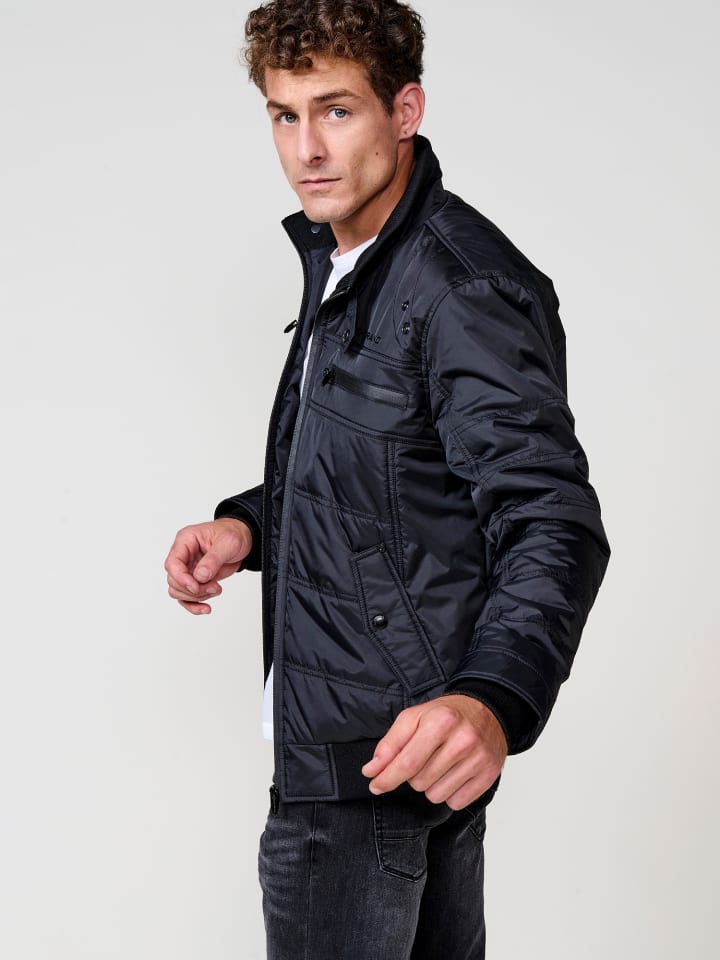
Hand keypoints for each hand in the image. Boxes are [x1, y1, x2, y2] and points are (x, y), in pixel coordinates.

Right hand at [164, 518, 252, 614]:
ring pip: (178, 591)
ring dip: (197, 596)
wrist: (242, 539)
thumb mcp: (227, 543)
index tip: (196, 587)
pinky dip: (194, 605)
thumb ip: (213, 559)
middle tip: (214, 587)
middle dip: (194, 589)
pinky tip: (206, 608)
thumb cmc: (232, 534)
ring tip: (216, 589)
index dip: (181, 578)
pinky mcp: (194, 580)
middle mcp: (183, 555)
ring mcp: (187, 568)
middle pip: (174, 580)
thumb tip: (200, 576)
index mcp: (186, 541)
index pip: (172, 563)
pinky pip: (186, 598)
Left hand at [361, 695, 506, 809]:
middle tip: (424, 758)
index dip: (387, 778)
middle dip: (413, 775)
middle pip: (420, 782)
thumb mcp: (414, 717)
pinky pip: (456, 803)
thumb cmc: (446, 715)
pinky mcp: (489, 775)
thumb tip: (371, 771)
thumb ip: (390, 744)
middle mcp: (462, 740)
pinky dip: (449, 793)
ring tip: (440, 764)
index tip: (375, 785)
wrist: (488, 709)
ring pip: (436, 796)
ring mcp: (478, 759)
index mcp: (441, 721)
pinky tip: (454, 774)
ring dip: (431, 785)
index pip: (408, 763)